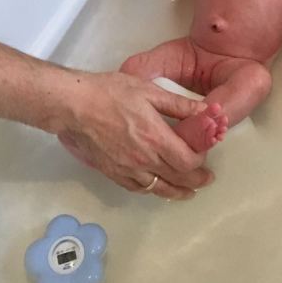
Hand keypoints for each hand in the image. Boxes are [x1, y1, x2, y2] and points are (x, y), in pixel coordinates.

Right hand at [56, 70, 212, 199]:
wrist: (75, 106)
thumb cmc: (112, 92)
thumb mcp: (149, 90)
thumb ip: (179, 104)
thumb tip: (206, 110)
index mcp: (156, 138)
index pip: (187, 161)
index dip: (200, 162)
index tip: (205, 155)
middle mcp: (144, 159)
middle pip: (177, 178)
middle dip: (195, 180)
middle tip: (206, 179)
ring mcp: (128, 169)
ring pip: (159, 188)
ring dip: (177, 191)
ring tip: (188, 192)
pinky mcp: (114, 173)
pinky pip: (139, 188)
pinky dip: (153, 190)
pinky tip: (158, 187)